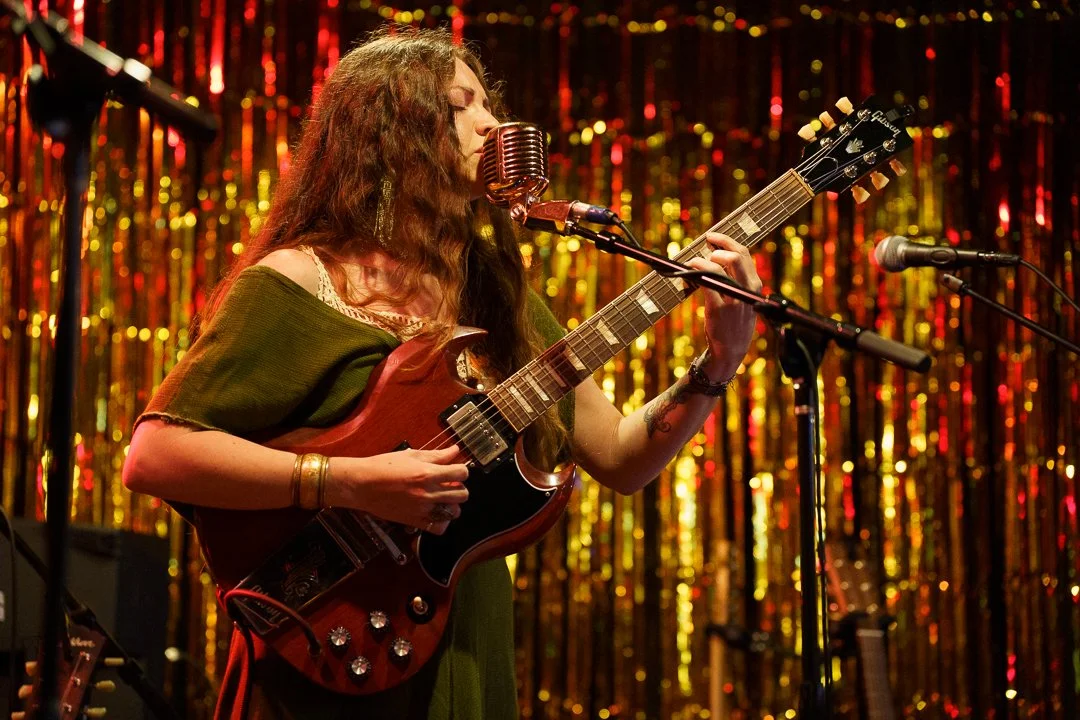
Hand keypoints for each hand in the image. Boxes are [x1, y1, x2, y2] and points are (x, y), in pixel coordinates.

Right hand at [326, 446, 468, 534]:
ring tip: (442, 498)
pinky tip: (436, 512)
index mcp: (427, 473)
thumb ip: (436, 455)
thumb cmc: (383, 466)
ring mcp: (421, 509)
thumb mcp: (411, 455)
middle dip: (459, 487)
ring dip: (452, 504)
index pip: (461, 473)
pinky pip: (439, 528)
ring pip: (454, 512)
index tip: (455, 469)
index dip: (461, 470)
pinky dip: (442, 521)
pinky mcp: (414, 521)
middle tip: (449, 483)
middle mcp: (427, 493)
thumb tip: (455, 451)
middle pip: (462, 494)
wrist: (361, 485)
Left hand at [684, 232, 762, 380]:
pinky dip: (695, 272)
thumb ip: (737, 280)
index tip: (713, 238)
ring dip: (704, 259)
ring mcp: (733, 299)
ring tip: (694, 261)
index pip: (744, 254)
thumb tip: (717, 258)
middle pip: (736, 255)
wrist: (732, 350)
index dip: (727, 242)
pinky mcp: (718, 309)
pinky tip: (689, 271)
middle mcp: (747, 290)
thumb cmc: (735, 323)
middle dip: (719, 244)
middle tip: (706, 244)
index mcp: (754, 285)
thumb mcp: (744, 300)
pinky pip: (705, 283)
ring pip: (719, 267)